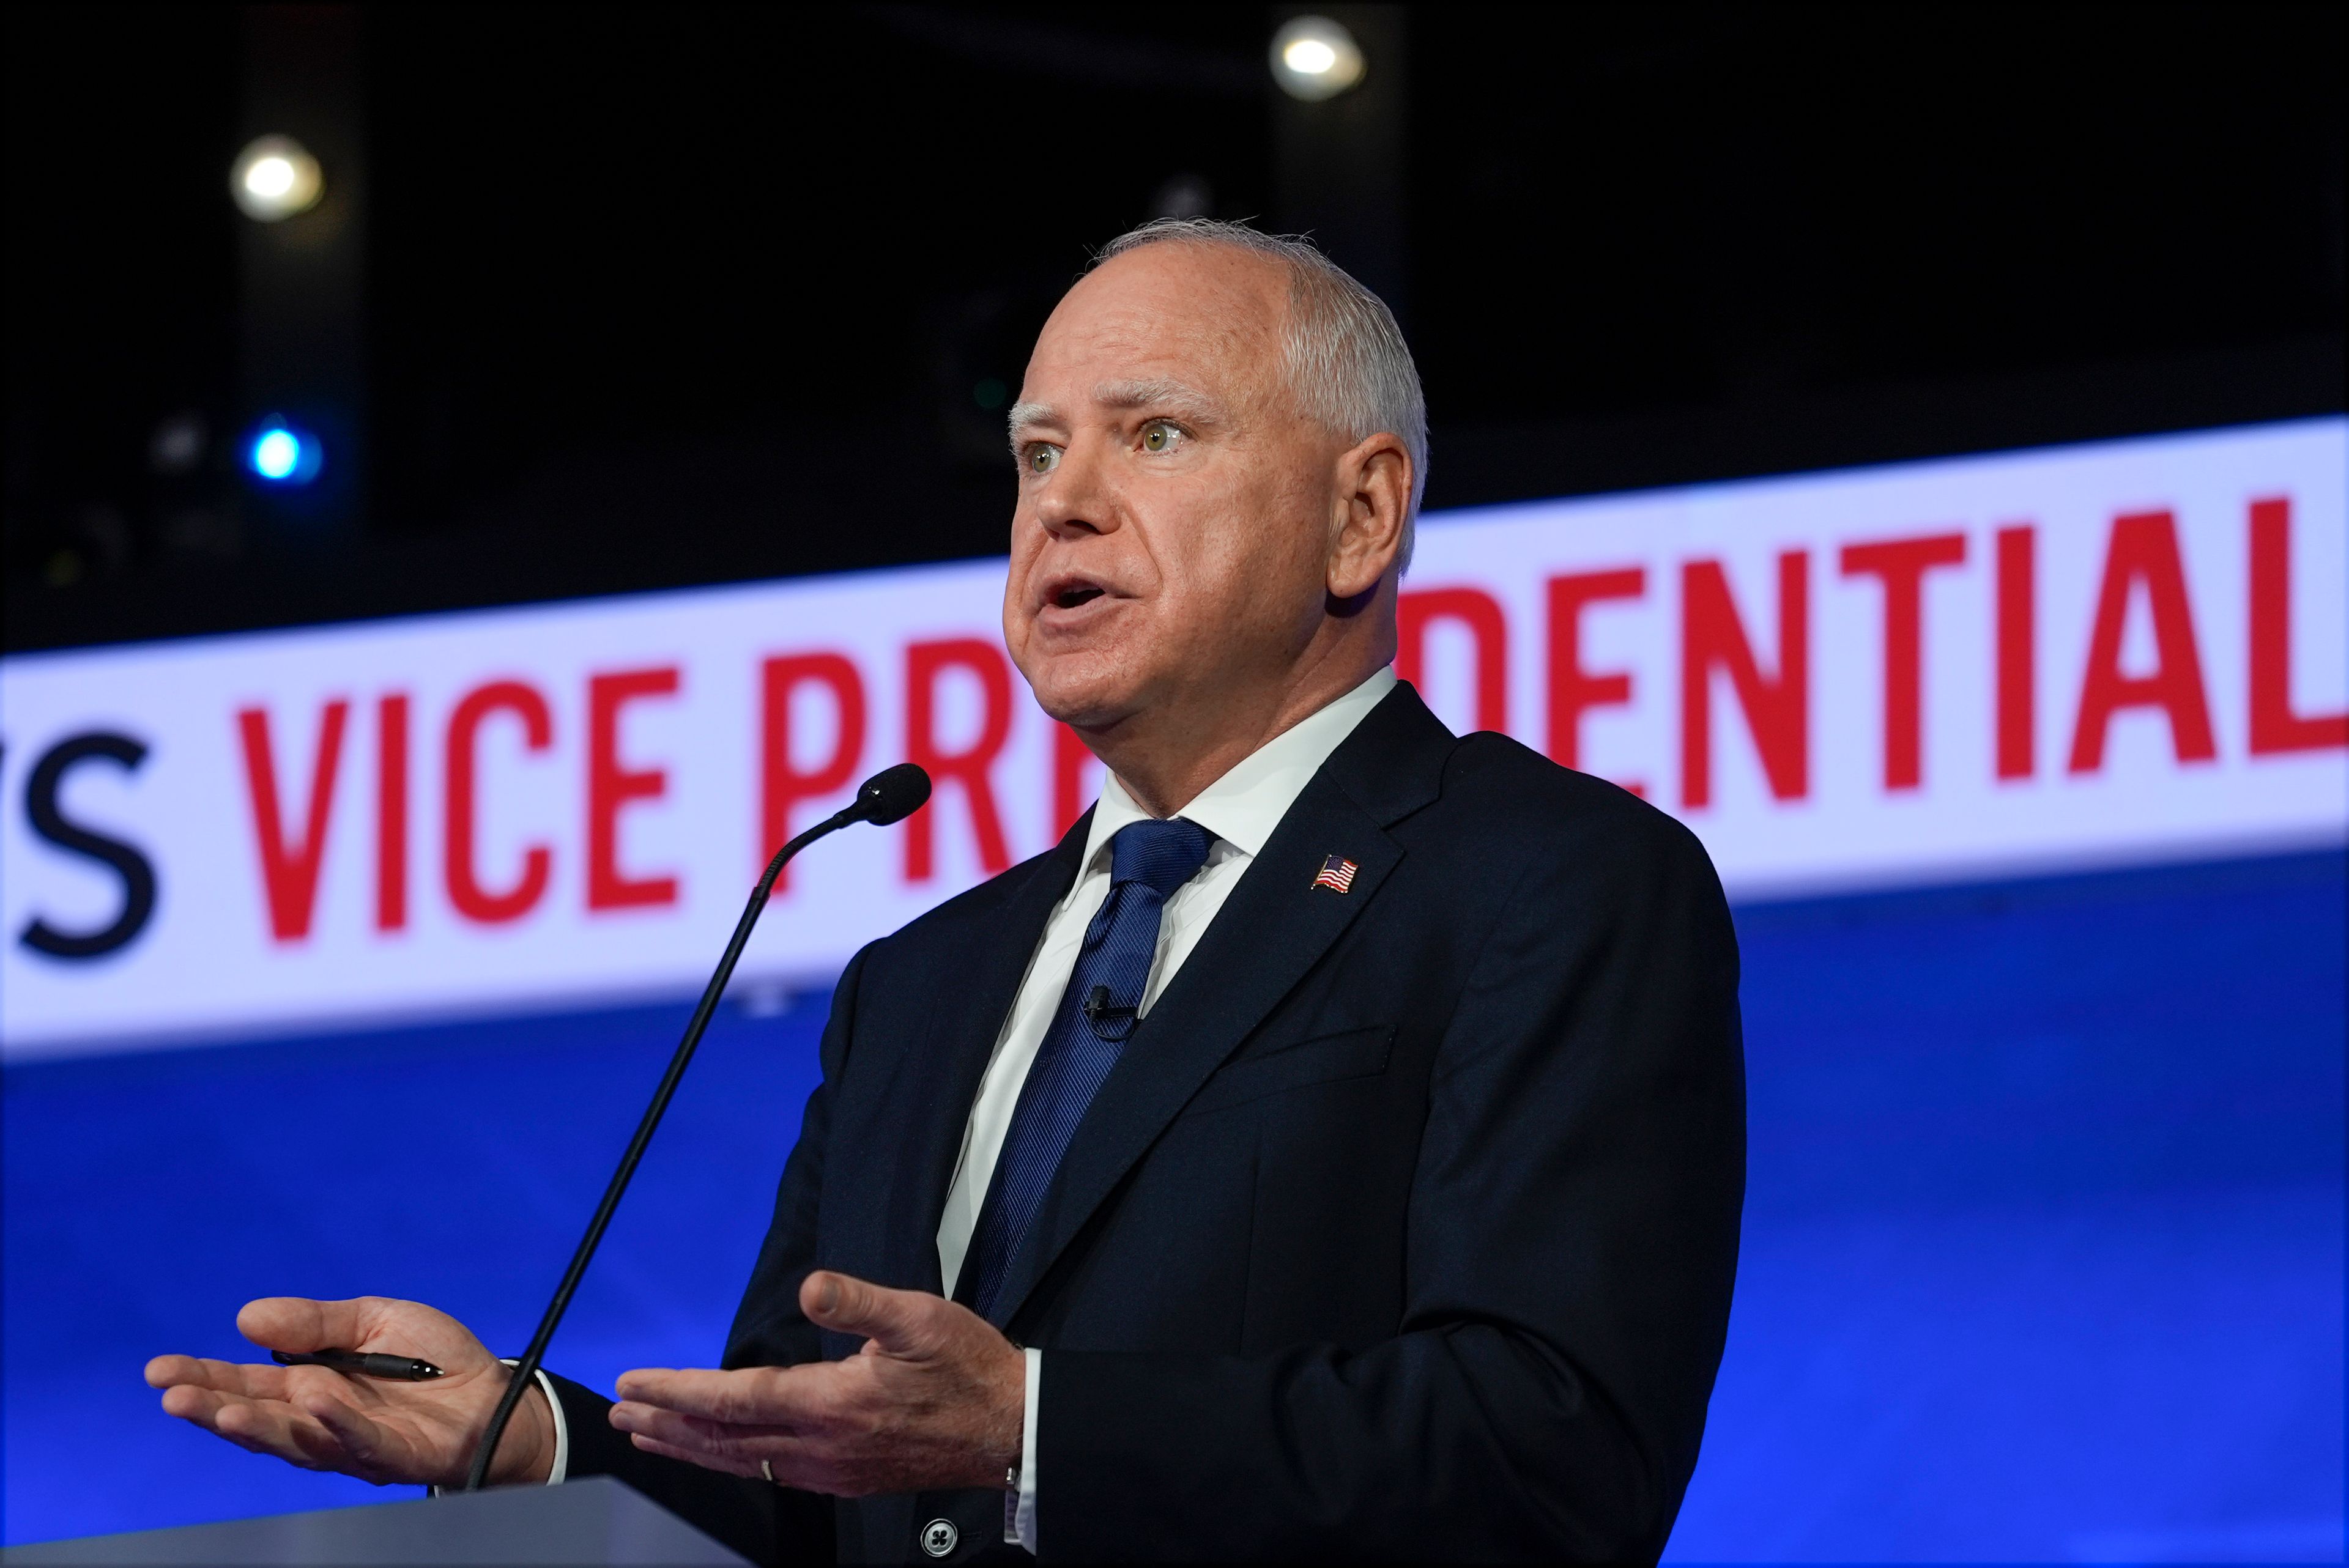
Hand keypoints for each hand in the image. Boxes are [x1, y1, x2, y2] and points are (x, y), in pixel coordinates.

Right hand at [145, 1296, 555, 1488]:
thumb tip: (246, 1318)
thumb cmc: (432, 1358)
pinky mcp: (394, 1454)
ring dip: (259, 1425)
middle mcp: (321, 1421)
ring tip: (222, 1409)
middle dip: (213, 1408)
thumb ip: (315, 1322)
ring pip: (298, 1440)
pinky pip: (360, 1441)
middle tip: (173, 1397)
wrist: (494, 1391)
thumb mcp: (374, 1319)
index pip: (245, 1385)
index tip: (159, 1370)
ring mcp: (353, 1443)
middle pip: (259, 1418)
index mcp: (308, 1385)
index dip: (202, 1378)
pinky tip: (312, 1402)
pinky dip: (335, 1423)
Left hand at [609, 1271, 1022, 1496]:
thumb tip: (811, 1288)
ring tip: (651, 1435)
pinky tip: (724, 1452)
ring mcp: (832, 1469)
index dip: (676, 1390)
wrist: (1010, 1428)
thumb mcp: (919, 1317)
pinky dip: (731, 1459)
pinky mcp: (847, 1478)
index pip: (732, 1398)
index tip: (633, 1382)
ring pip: (742, 1461)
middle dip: (665, 1425)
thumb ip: (858, 1303)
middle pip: (723, 1439)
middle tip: (619, 1414)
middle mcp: (821, 1446)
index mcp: (832, 1404)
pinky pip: (770, 1472)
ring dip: (690, 1446)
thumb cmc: (968, 1367)